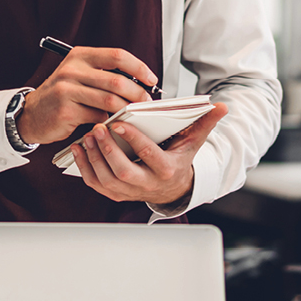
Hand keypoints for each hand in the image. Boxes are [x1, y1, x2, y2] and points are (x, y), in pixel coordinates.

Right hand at [16, 46, 157, 144]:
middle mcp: (72, 70)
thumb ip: (104, 74)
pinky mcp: (66, 111)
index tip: (151, 79)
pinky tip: (113, 124)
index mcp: (80, 56)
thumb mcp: (79, 74)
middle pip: (117, 80)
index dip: (139, 67)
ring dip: (126, 109)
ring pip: (110, 100)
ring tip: (133, 114)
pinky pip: (98, 117)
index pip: (117, 56)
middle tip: (146, 102)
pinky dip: (110, 122)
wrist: (32, 114)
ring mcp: (67, 90)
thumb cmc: (62, 94)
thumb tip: (139, 82)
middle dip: (137, 93)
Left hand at [70, 102, 227, 206]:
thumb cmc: (179, 158)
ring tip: (86, 136)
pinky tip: (78, 149)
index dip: (133, 140)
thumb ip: (204, 123)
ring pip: (107, 180)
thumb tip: (221, 106)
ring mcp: (129, 192)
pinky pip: (96, 184)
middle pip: (123, 171)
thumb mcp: (193, 141)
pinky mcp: (116, 194)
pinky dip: (85, 168)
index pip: (148, 155)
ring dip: (93, 158)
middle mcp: (147, 184)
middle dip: (108, 150)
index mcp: (166, 169)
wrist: (172, 187)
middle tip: (97, 129)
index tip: (119, 123)